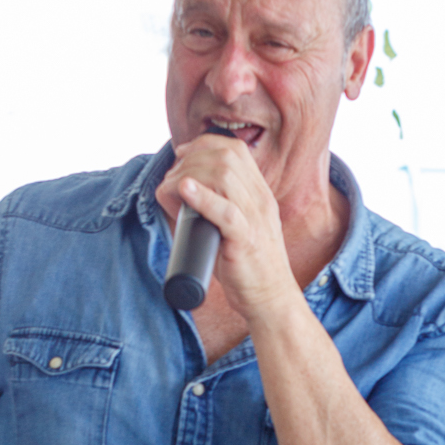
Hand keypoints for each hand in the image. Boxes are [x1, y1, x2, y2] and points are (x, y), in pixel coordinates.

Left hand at [155, 134, 296, 325]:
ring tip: (174, 190)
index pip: (234, 149)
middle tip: (173, 178)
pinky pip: (226, 211)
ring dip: (190, 174)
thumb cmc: (246, 267)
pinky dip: (202, 198)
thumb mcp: (235, 227)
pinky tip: (184, 191)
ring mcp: (255, 219)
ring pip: (224, 176)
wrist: (271, 299)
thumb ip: (214, 206)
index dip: (202, 145)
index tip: (182, 157)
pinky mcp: (246, 241)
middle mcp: (260, 200)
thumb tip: (176, 192)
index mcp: (259, 194)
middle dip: (192, 159)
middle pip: (225, 156)